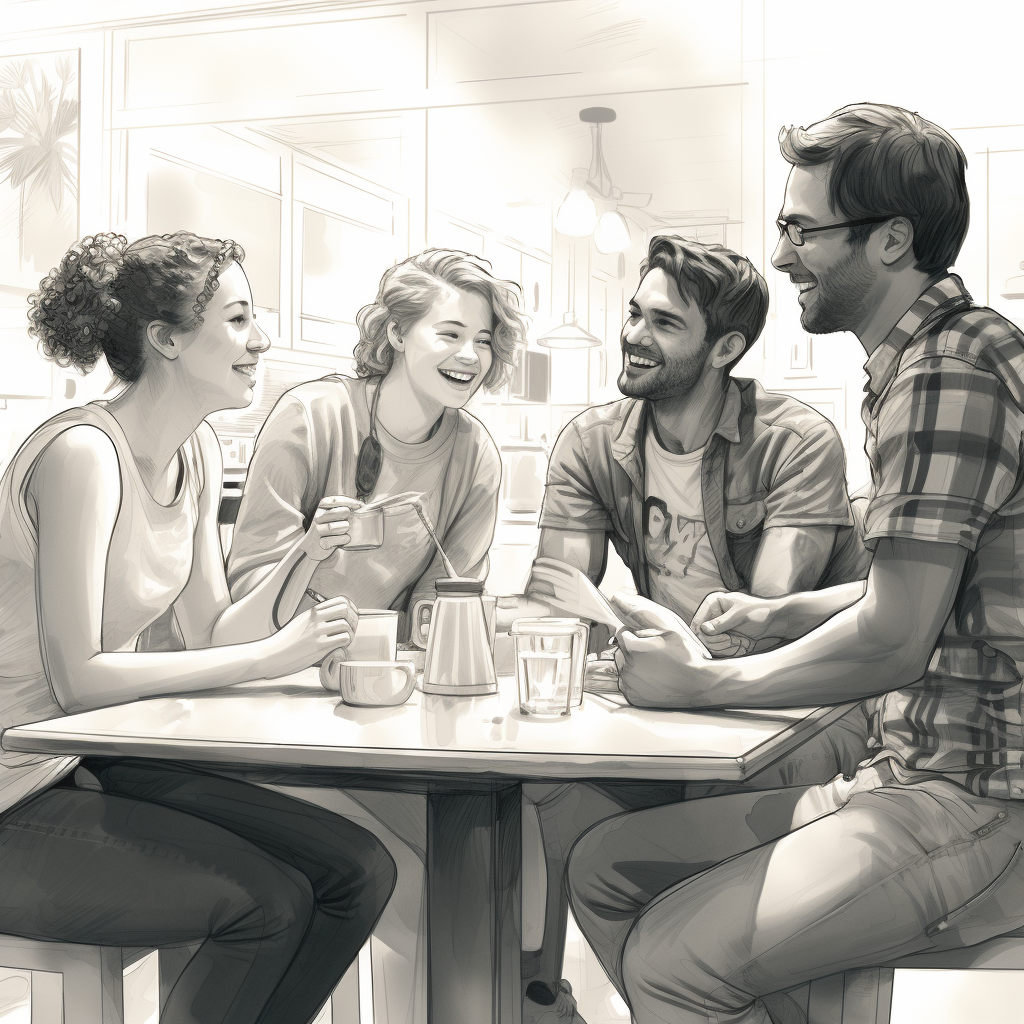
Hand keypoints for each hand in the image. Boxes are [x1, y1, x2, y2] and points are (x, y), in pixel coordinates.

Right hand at [262, 596, 359, 676]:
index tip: (351, 617)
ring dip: (349, 634)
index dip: (351, 608)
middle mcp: (316, 619)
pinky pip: (343, 639)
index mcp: (312, 612)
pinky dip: (345, 643)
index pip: (340, 600)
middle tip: (351, 630)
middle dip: (353, 620)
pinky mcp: (319, 646)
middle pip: (346, 610)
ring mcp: (318, 632)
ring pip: (346, 625)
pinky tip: (339, 647)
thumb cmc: (285, 642)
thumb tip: (331, 620)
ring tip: (344, 640)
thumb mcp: (300, 623)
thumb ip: (315, 619)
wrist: (271, 654)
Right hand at [300, 496, 361, 561]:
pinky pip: (330, 541)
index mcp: (322, 508)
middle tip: (350, 517)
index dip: (347, 501)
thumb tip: (361, 505)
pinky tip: (347, 538)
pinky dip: (341, 539)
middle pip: (332, 513)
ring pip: (330, 527)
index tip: (359, 505)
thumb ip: (345, 507)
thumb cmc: (331, 526)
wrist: (315, 545)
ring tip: (347, 527)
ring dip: (342, 527)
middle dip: (344, 513)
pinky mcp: (321, 544)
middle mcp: (318, 518)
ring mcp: (318, 531)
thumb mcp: (335, 514)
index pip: (333, 501)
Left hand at [608, 592, 715, 707]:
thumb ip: (640, 612)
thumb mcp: (667, 626)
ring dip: (634, 665)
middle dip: (634, 650)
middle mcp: (626, 667)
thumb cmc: (686, 654)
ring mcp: (629, 685)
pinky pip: (627, 685)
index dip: (638, 635)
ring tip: (656, 667)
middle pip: (621, 651)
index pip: (623, 634)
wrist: (701, 683)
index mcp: (632, 648)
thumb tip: (617, 598)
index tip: (653, 641)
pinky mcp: (633, 698)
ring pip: (623, 668)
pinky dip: (636, 681)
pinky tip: (654, 679)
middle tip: (656, 655)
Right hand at [690, 591, 788, 655]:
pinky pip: (718, 649)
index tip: (725, 638)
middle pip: (702, 637)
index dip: (707, 635)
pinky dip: (729, 650)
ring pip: (709, 645)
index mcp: (713, 603)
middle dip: (719, 642)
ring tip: (739, 643)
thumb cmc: (758, 612)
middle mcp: (711, 615)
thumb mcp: (739, 616)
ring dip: (725, 647)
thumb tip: (703, 629)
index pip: (698, 623)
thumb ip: (721, 623)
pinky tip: (740, 646)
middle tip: (733, 641)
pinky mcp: (723, 636)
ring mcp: (717, 627)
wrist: (774, 621)